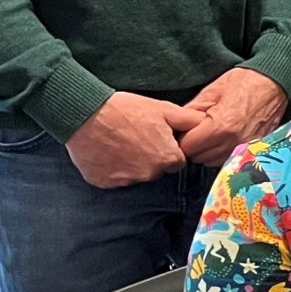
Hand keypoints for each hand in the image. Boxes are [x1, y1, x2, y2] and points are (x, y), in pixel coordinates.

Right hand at [65, 92, 201, 187]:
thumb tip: (205, 124)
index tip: (157, 138)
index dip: (168, 148)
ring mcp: (124, 181)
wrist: (85, 114)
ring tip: (119, 142)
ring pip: (135, 175)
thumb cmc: (126, 109)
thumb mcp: (163, 109)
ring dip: (131, 163)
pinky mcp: (103, 182)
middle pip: (157, 170)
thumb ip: (188, 120)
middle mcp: (148, 175)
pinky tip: (106, 150)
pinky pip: (113, 178)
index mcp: (167, 158)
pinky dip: (111, 168)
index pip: (177, 161)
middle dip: (151, 157)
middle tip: (136, 137)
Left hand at [177, 66, 288, 164]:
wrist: (275, 82)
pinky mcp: (254, 148)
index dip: (182, 137)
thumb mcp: (212, 91)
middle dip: (194, 146)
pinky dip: (222, 152)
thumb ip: (191, 111)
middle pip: (199, 157)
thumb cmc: (245, 82)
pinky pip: (229, 159)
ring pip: (213, 161)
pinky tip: (223, 138)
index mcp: (220, 126)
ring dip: (208, 151)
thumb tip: (177, 126)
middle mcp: (233, 142)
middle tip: (197, 130)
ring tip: (211, 134)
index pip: (188, 147)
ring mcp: (245, 147)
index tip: (185, 129)